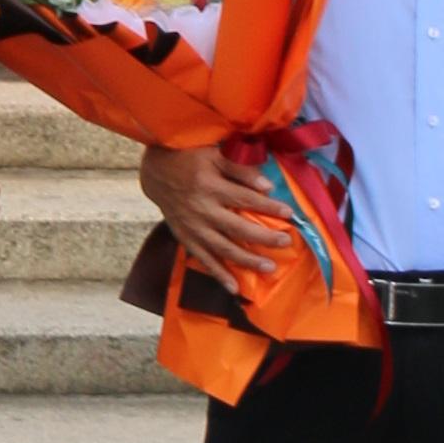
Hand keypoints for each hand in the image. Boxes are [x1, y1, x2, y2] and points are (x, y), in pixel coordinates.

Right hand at [138, 140, 289, 285]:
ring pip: (223, 248)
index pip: (245, 199)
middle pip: (237, 228)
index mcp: (210, 186)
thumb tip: (267, 186)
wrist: (155, 171)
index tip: (289, 213)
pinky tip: (234, 288)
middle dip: (264, 237)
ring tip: (269, 267)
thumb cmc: (187, 158)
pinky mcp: (185, 237)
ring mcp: (193, 227)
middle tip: (286, 242)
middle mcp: (202, 210)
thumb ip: (239, 169)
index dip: (268, 207)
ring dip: (247, 260)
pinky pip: (203, 259)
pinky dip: (218, 274)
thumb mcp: (213, 154)